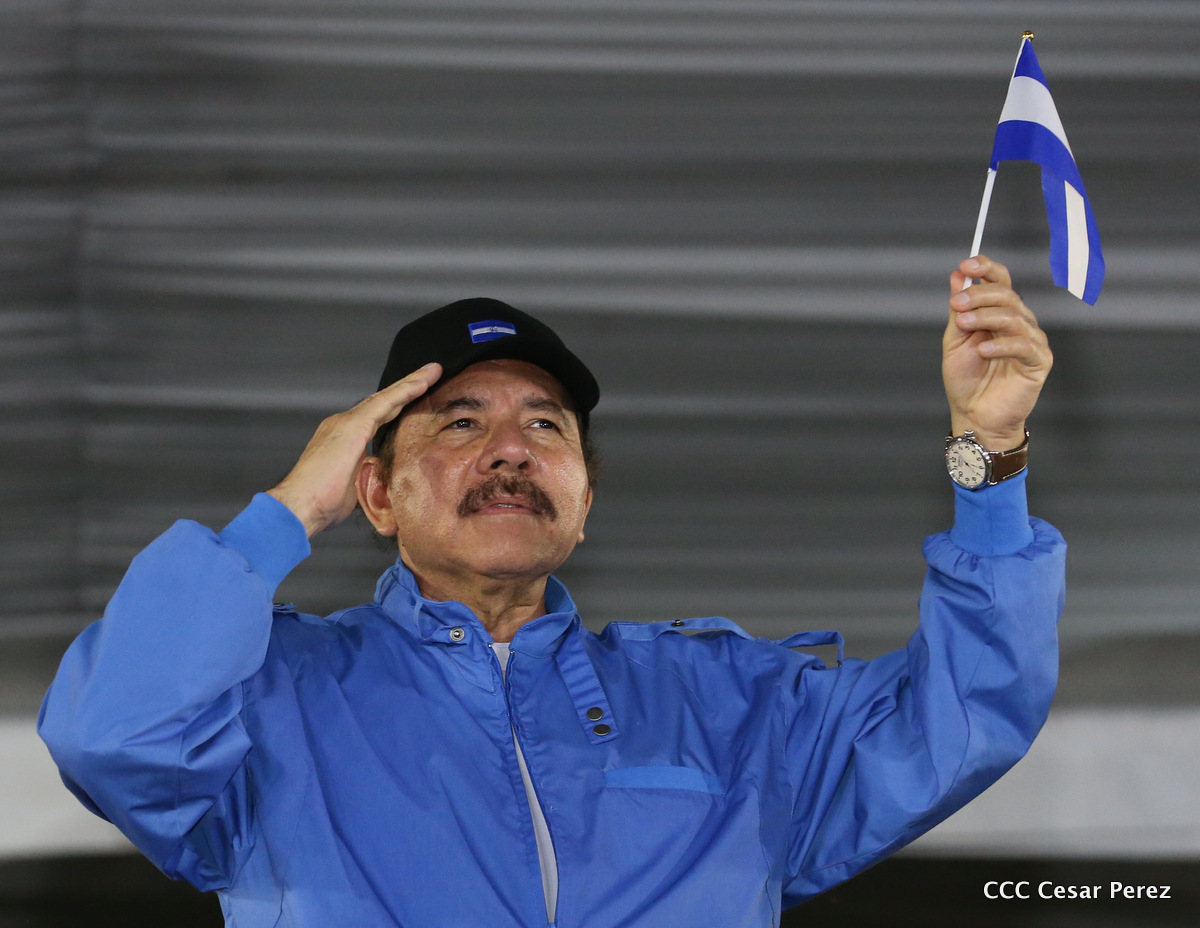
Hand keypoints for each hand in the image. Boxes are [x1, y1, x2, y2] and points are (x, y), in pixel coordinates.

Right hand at [267, 363, 441, 536]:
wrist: (299, 505)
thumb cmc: (322, 505)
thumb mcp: (353, 487)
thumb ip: (367, 475)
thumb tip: (380, 480)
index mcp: (344, 439)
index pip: (377, 418)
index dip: (397, 407)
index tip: (417, 398)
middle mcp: (342, 424)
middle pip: (382, 403)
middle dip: (407, 389)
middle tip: (430, 375)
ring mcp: (346, 422)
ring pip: (386, 398)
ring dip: (411, 383)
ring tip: (433, 371)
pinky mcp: (353, 425)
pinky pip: (385, 402)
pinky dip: (405, 391)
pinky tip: (422, 382)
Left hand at [943, 255, 1051, 450]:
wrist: (974, 415)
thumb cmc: (966, 379)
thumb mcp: (956, 339)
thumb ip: (959, 309)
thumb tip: (958, 275)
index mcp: (1000, 314)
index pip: (1001, 281)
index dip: (987, 269)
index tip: (967, 265)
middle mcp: (1020, 322)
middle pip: (1007, 295)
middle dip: (979, 295)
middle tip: (956, 304)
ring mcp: (1032, 341)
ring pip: (1014, 317)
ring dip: (985, 317)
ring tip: (963, 325)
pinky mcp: (1039, 362)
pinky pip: (1024, 345)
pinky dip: (1001, 344)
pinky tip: (983, 350)